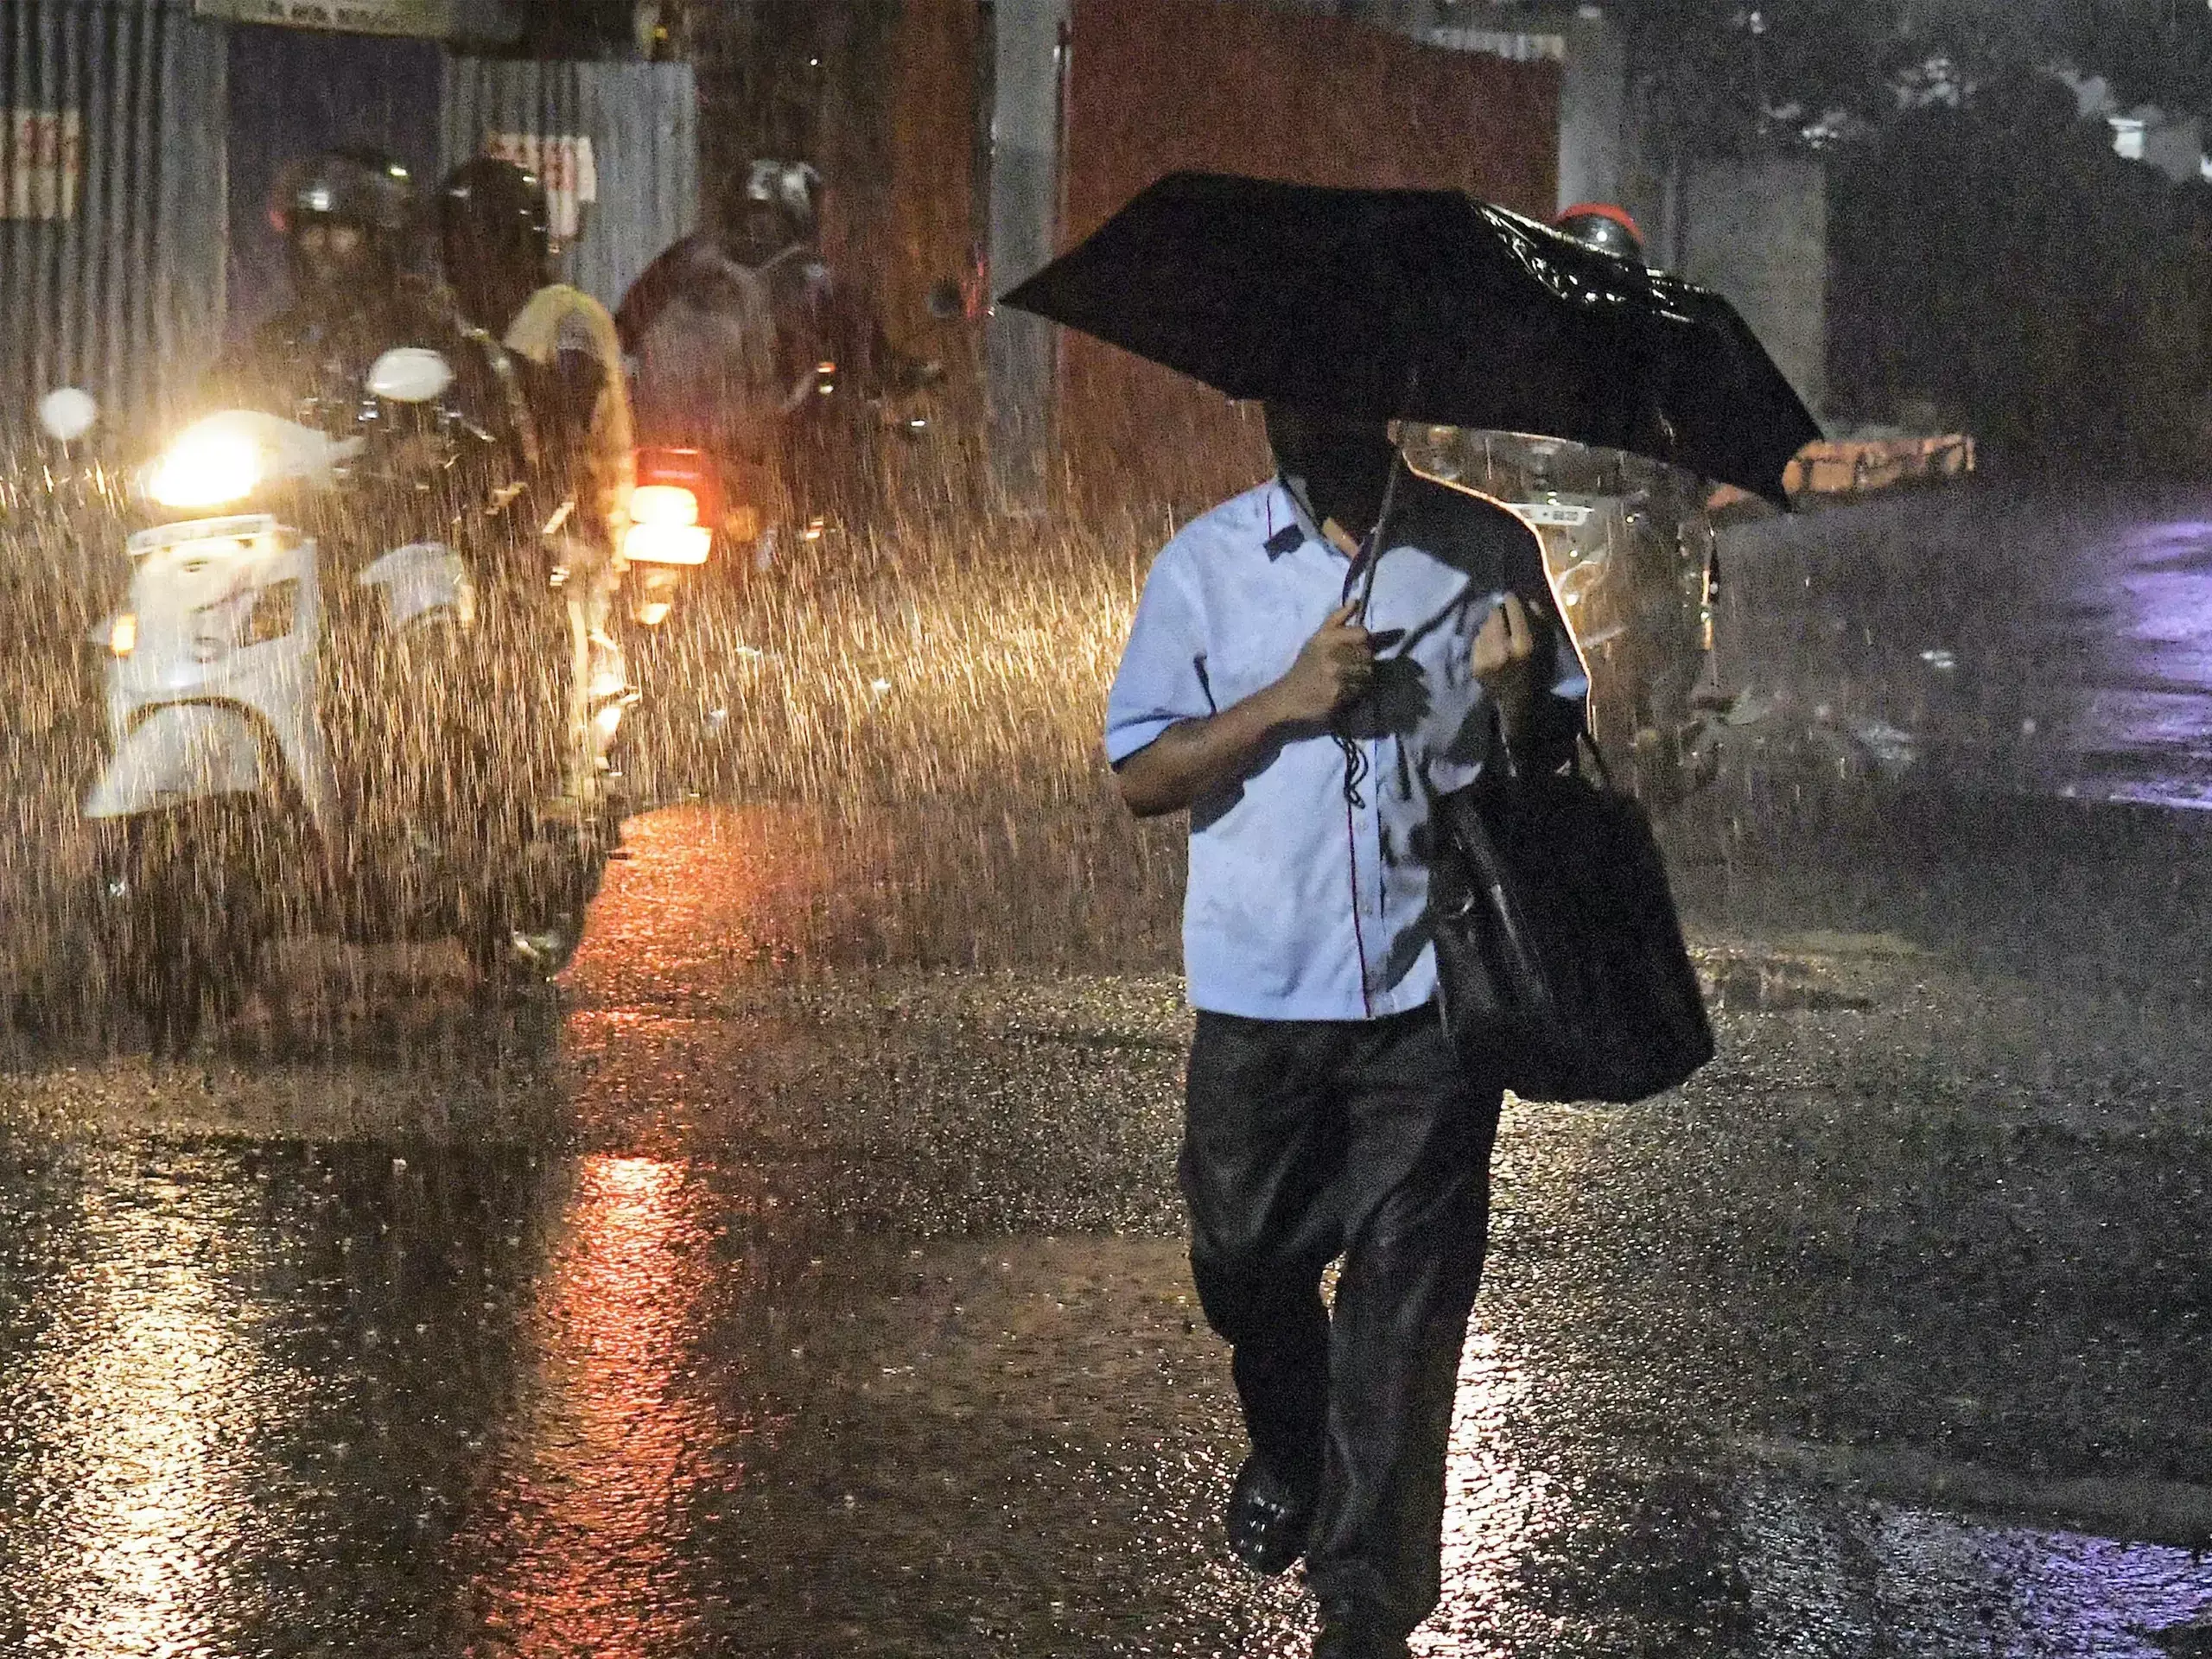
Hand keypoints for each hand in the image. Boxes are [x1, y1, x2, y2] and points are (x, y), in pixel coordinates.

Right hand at [1271, 600, 1373, 723]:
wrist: (1289, 697)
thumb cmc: (1305, 665)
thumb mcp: (1317, 638)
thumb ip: (1337, 618)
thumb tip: (1356, 600)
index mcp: (1326, 638)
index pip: (1362, 633)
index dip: (1361, 640)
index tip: (1354, 646)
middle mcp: (1332, 655)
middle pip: (1367, 653)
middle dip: (1362, 659)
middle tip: (1350, 665)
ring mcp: (1336, 676)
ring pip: (1367, 672)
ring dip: (1361, 675)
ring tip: (1348, 678)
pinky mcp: (1339, 694)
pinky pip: (1360, 688)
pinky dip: (1356, 690)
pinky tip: (1344, 689)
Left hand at [1473, 592, 1541, 730]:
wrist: (1520, 705)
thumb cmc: (1540, 674)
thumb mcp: (1549, 648)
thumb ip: (1542, 623)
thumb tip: (1528, 602)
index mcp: (1524, 645)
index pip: (1513, 610)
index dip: (1511, 600)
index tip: (1511, 595)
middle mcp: (1502, 650)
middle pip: (1494, 616)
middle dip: (1499, 612)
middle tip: (1503, 612)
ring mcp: (1486, 659)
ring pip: (1483, 627)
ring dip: (1491, 625)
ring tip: (1498, 630)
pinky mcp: (1475, 666)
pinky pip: (1476, 642)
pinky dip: (1483, 639)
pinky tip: (1491, 644)